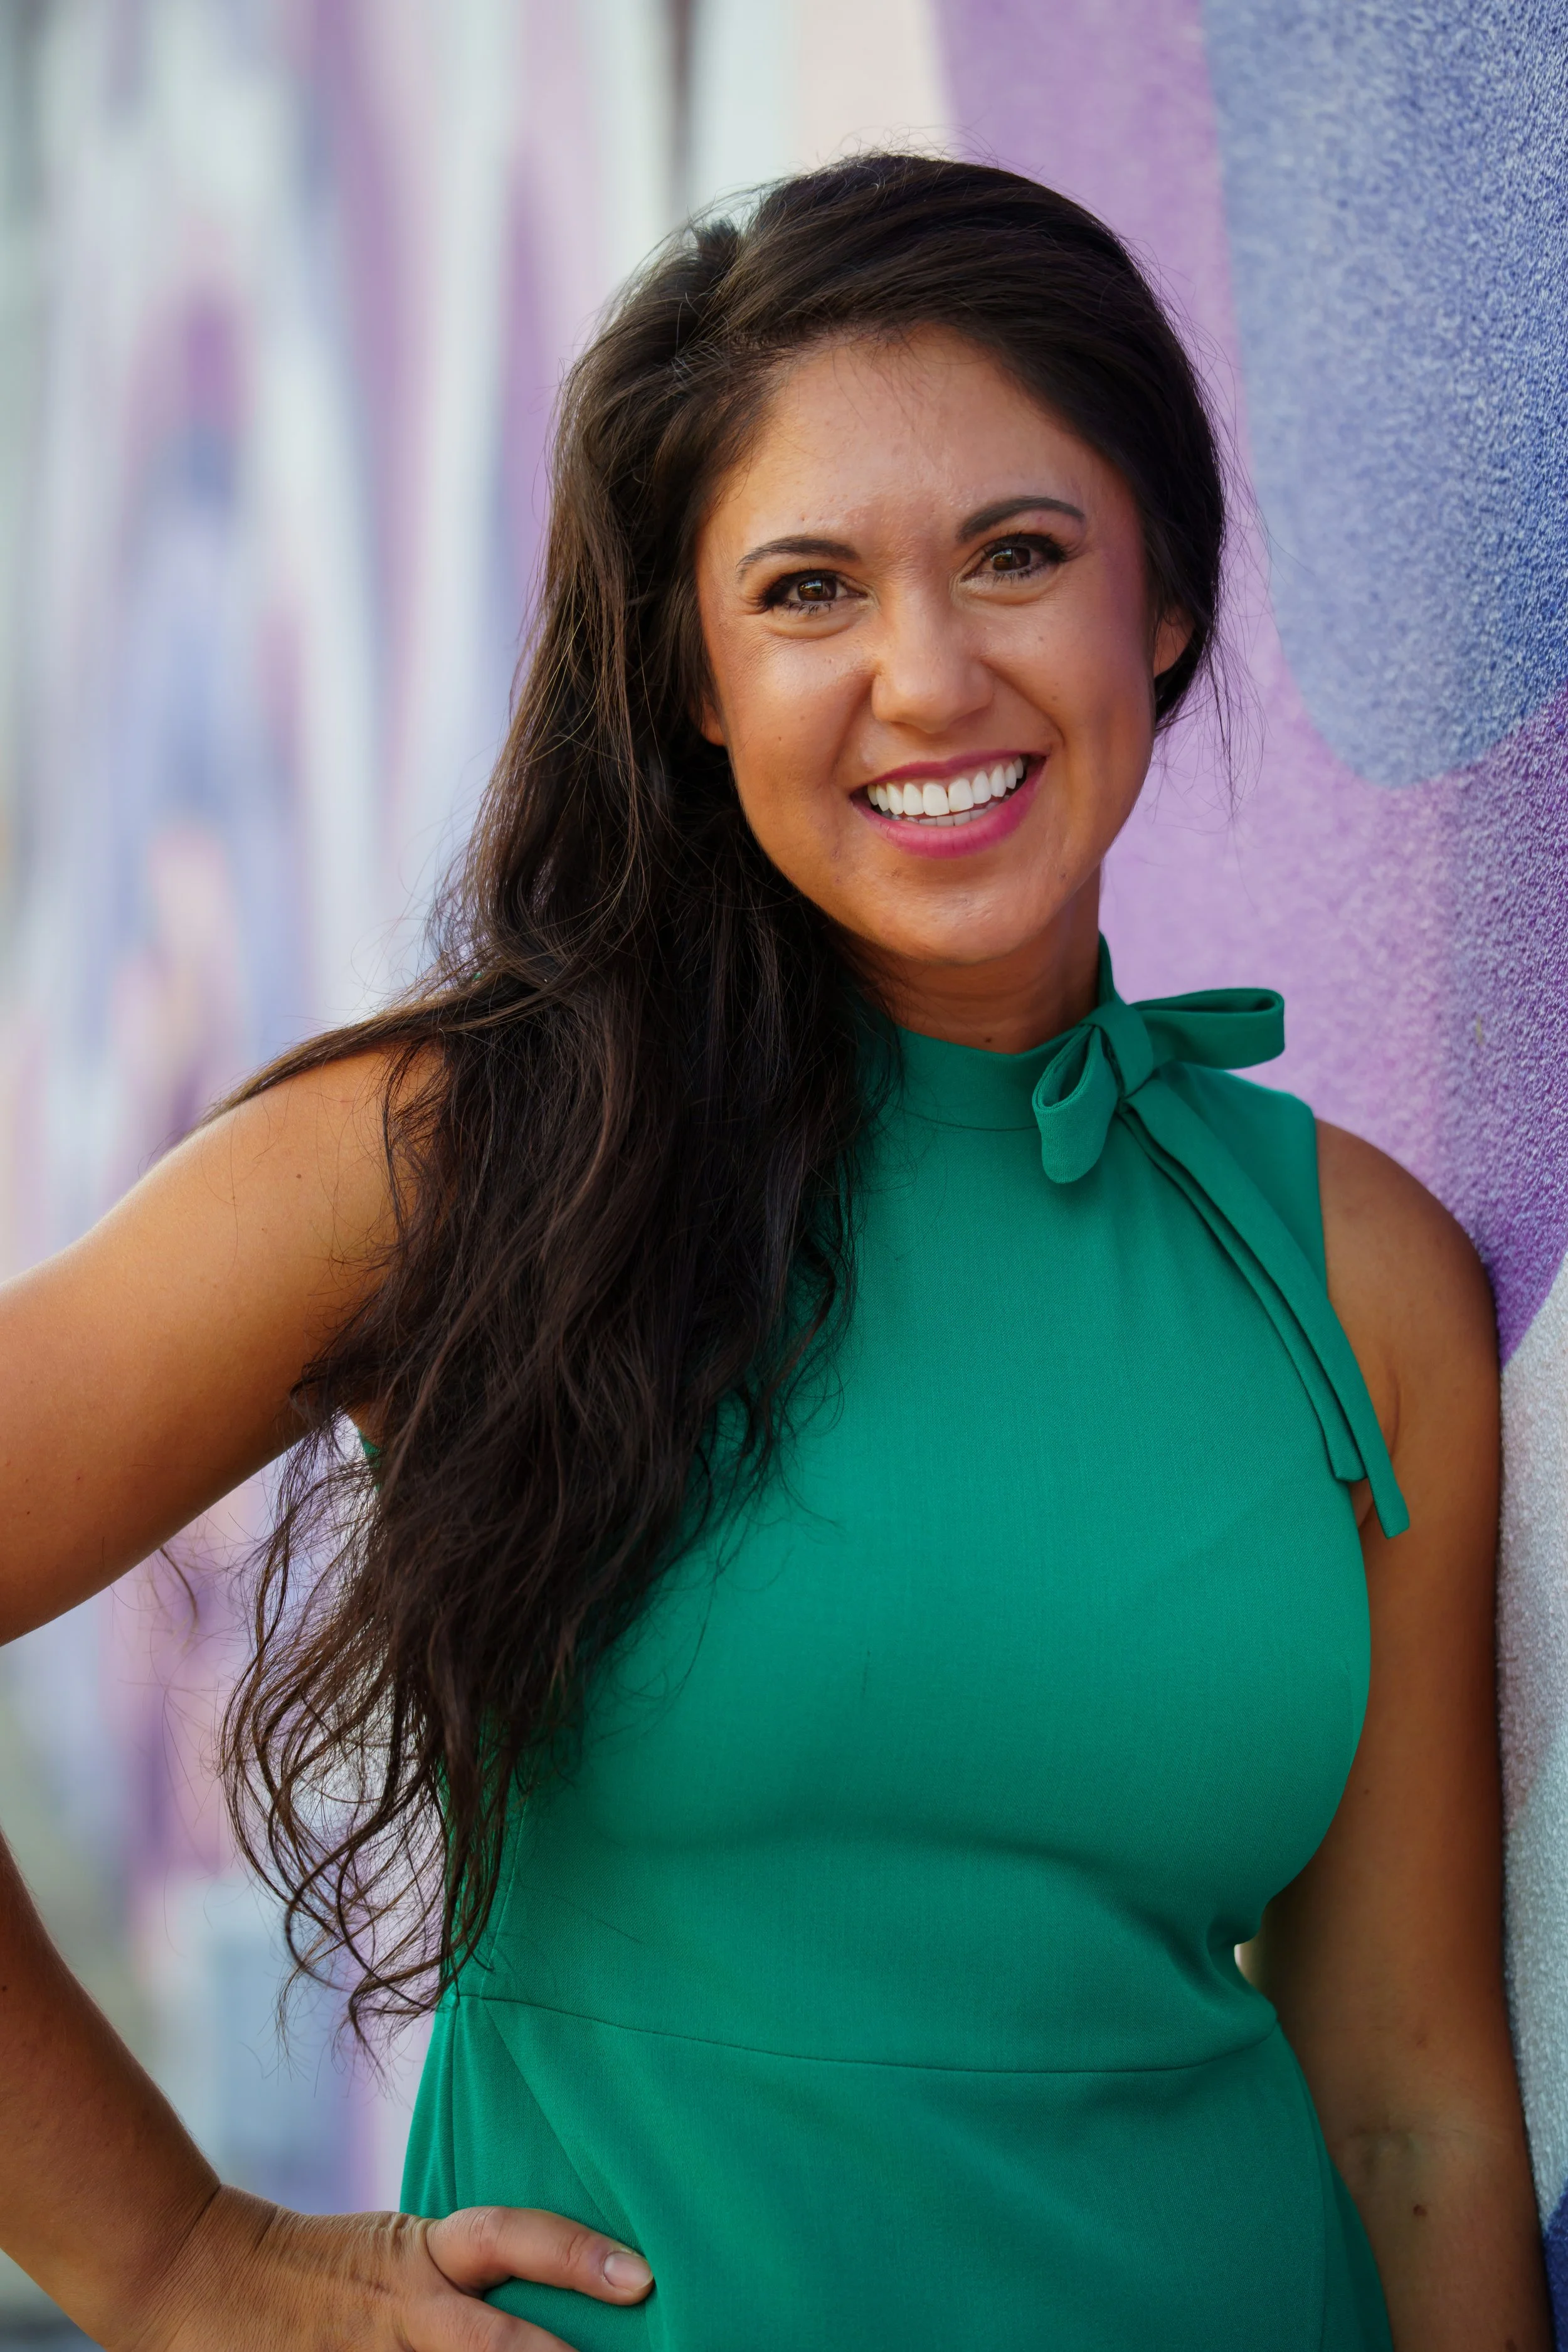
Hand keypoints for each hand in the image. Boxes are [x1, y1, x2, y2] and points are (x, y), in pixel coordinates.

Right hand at [120, 2184, 654, 2351]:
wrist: (198, 2274)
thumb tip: (554, 2305)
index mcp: (421, 2255)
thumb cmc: (316, 2264)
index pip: (511, 2240)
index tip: (644, 2277)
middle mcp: (407, 2311)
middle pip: (499, 2347)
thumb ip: (463, 2276)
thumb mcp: (396, 2252)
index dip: (579, 2256)